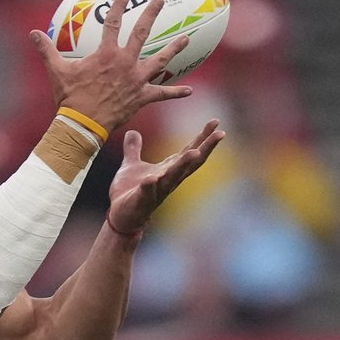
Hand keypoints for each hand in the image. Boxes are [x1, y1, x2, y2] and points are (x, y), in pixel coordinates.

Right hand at [30, 0, 193, 132]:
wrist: (83, 125)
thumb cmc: (70, 99)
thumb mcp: (57, 72)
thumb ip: (47, 50)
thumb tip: (32, 33)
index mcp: (107, 54)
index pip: (114, 22)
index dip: (120, 5)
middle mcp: (126, 62)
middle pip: (142, 33)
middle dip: (151, 14)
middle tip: (160, 0)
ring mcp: (136, 80)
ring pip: (160, 60)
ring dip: (174, 48)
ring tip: (187, 38)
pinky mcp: (142, 97)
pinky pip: (161, 94)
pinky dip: (175, 92)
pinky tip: (189, 90)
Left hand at [107, 120, 224, 233]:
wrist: (119, 218)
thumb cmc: (128, 192)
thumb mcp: (131, 166)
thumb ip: (133, 149)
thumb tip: (131, 132)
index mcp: (168, 169)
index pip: (190, 151)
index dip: (203, 137)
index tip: (216, 121)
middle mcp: (167, 180)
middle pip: (191, 163)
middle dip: (206, 148)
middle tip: (220, 134)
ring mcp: (156, 191)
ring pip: (173, 177)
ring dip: (183, 165)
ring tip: (194, 152)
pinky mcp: (141, 201)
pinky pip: (146, 193)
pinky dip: (148, 185)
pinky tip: (151, 178)